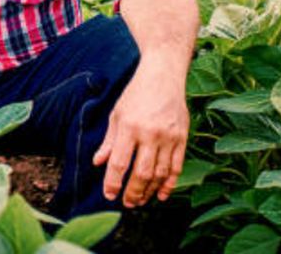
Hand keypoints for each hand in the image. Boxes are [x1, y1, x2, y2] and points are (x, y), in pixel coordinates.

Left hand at [92, 60, 188, 207]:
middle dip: (132, 192)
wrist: (163, 76)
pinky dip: (169, 183)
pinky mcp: (183, 138)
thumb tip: (98, 163)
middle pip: (141, 173)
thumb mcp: (116, 114)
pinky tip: (161, 194)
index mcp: (129, 127)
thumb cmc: (135, 94)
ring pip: (160, 174)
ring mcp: (169, 137)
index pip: (120, 163)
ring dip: (149, 191)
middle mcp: (150, 134)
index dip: (113, 182)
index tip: (109, 195)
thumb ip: (109, 141)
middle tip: (126, 203)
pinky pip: (177, 167)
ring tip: (140, 201)